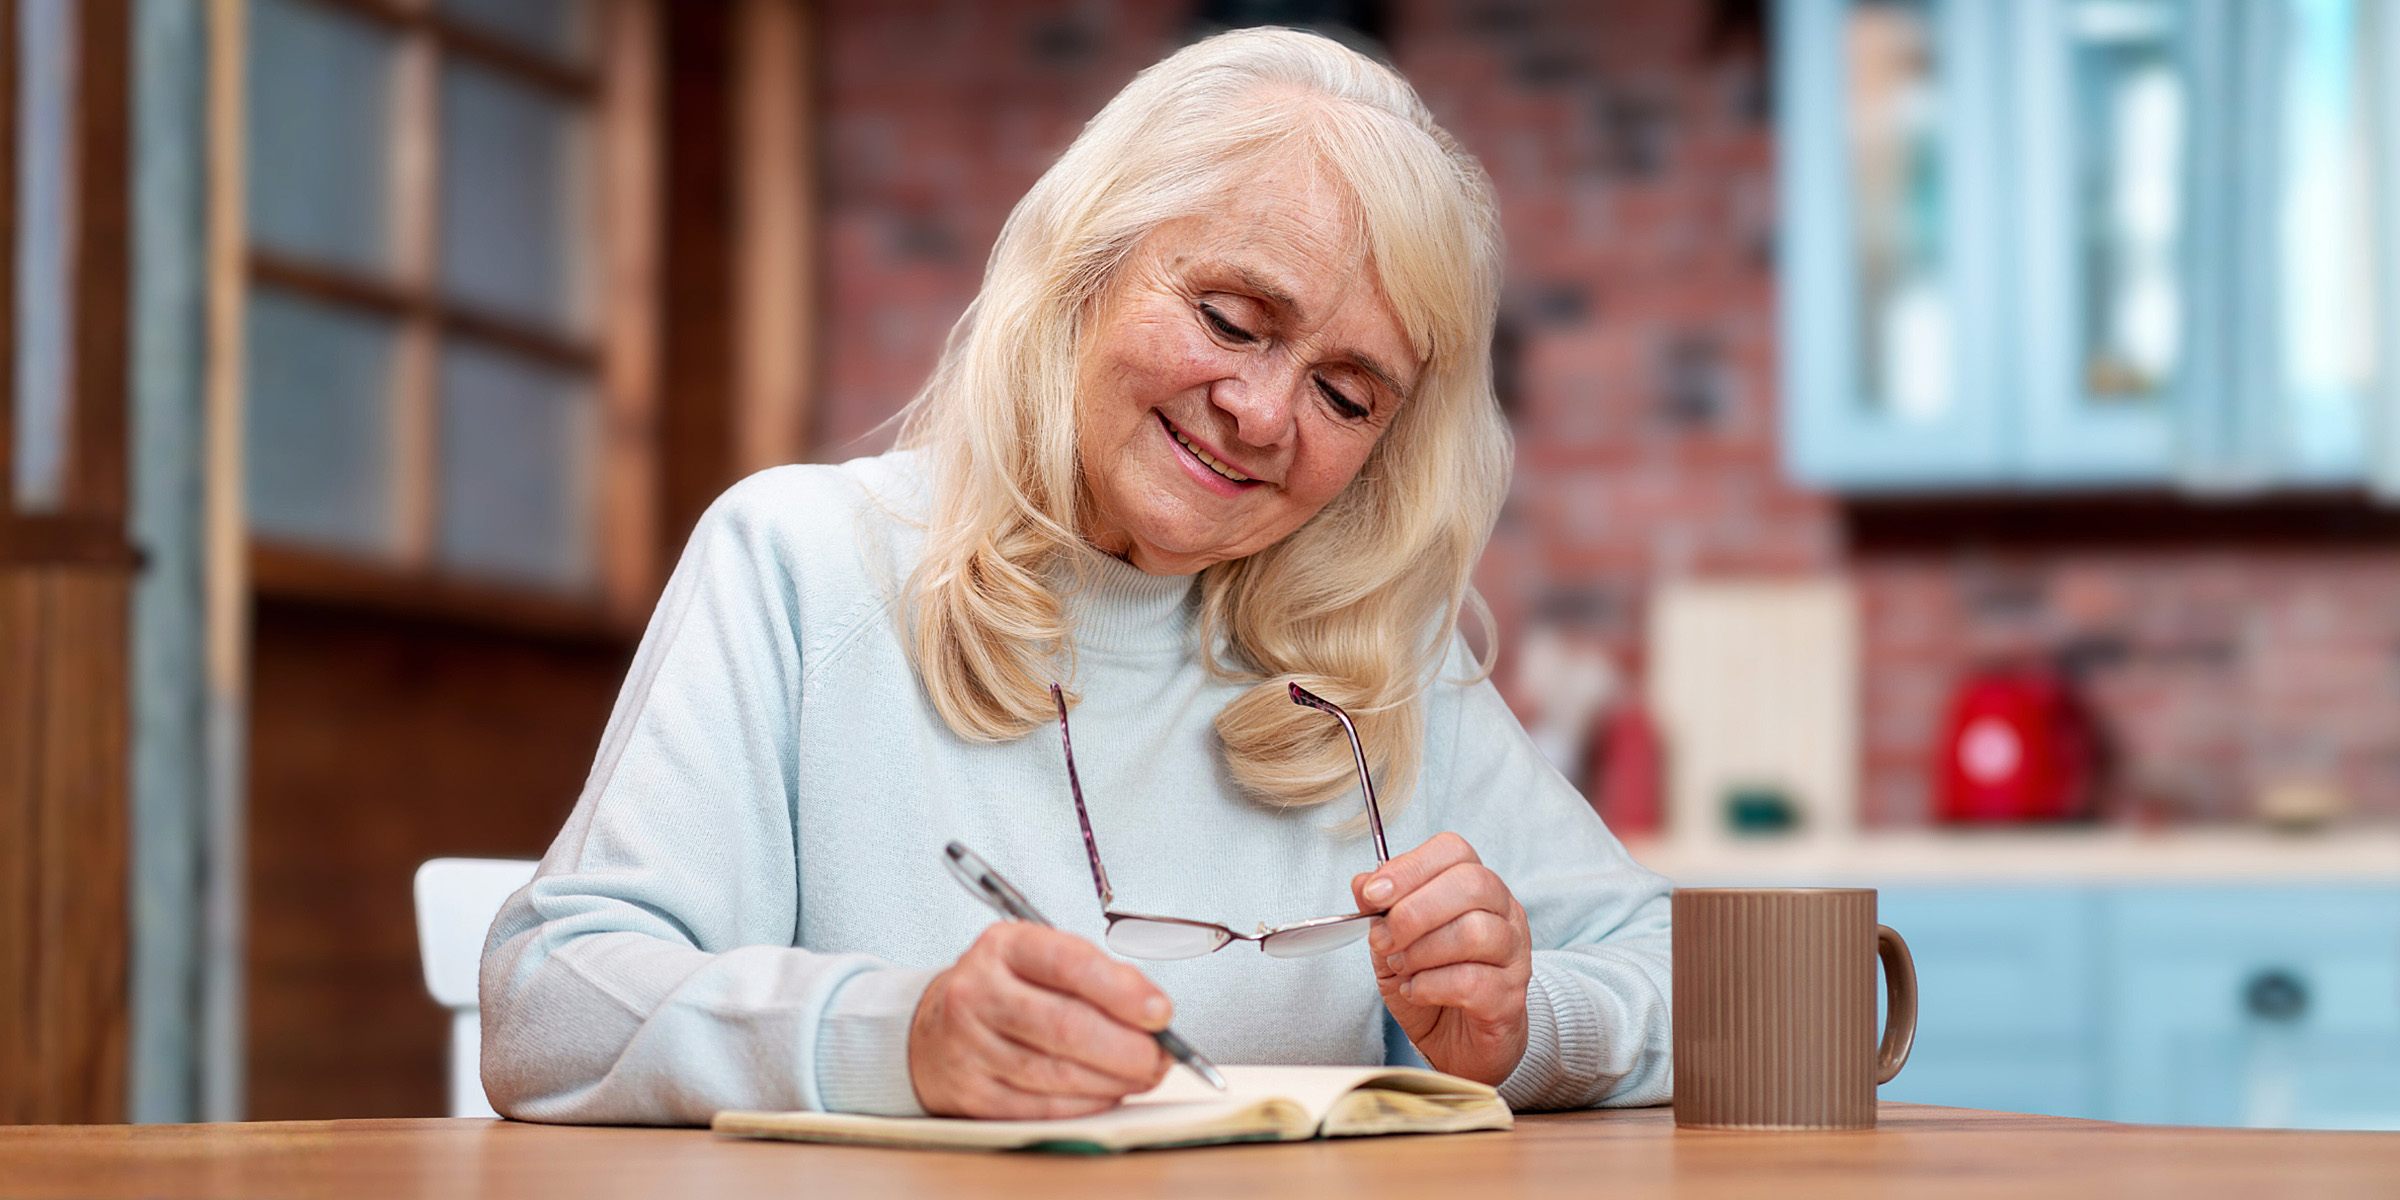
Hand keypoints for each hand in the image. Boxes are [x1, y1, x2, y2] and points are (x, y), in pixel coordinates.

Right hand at [908, 921, 1172, 1117]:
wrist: (934, 1028)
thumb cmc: (1006, 989)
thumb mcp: (1042, 959)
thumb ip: (1097, 976)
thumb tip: (1153, 1012)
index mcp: (1004, 946)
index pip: (1070, 964)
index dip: (1123, 992)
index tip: (1161, 1012)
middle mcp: (978, 992)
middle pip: (1064, 1026)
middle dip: (1126, 1048)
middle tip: (1160, 1056)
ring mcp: (969, 1046)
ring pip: (1056, 1073)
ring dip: (1113, 1080)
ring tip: (1142, 1075)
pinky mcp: (971, 1092)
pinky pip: (1041, 1107)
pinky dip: (1085, 1104)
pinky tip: (1107, 1093)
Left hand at [1352, 832, 1532, 1085]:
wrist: (1459, 1043)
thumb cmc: (1431, 982)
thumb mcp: (1394, 941)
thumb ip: (1380, 910)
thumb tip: (1362, 883)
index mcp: (1475, 887)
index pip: (1453, 851)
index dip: (1410, 867)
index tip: (1373, 895)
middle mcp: (1504, 913)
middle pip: (1471, 884)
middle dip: (1414, 911)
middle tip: (1383, 940)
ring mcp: (1514, 954)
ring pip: (1475, 931)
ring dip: (1422, 951)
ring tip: (1400, 967)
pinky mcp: (1510, 997)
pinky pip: (1472, 981)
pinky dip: (1431, 985)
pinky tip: (1416, 991)